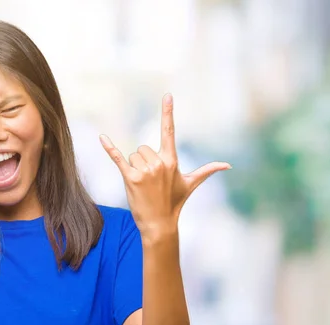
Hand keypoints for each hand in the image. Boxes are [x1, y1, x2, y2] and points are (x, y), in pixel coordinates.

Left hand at [100, 94, 230, 236]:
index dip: (167, 112)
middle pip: (143, 148)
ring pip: (133, 156)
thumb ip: (207, 171)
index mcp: (172, 160)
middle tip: (150, 181)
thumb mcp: (191, 184)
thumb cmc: (175, 203)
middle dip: (143, 162)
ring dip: (134, 168)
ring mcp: (145, 171)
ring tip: (143, 185)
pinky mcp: (130, 178)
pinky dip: (109, 148)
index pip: (169, 131)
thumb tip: (228, 166)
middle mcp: (159, 163)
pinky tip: (102, 137)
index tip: (167, 95)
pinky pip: (118, 158)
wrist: (160, 224)